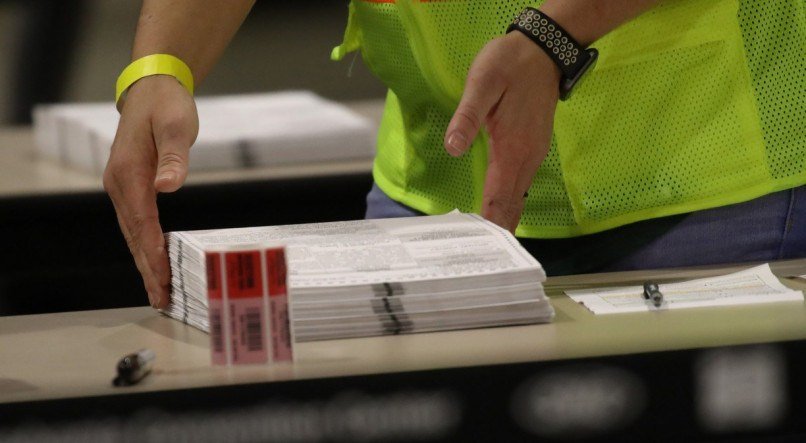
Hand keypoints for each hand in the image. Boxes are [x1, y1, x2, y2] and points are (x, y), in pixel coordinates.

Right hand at [103, 76, 198, 308]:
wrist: (152, 90)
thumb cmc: (167, 107)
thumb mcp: (176, 126)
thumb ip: (174, 158)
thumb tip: (168, 187)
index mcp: (129, 173)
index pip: (142, 223)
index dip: (153, 253)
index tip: (163, 278)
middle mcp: (119, 184)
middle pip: (134, 236)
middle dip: (148, 269)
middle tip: (161, 300)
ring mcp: (121, 187)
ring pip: (132, 233)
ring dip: (145, 263)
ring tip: (158, 292)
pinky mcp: (129, 187)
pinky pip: (135, 223)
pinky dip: (144, 246)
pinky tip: (153, 262)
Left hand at [444, 31, 560, 232]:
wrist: (544, 50)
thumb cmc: (510, 64)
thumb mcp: (482, 82)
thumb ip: (467, 116)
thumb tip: (453, 148)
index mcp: (514, 147)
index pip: (499, 197)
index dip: (489, 225)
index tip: (480, 250)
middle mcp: (527, 157)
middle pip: (512, 205)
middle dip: (497, 232)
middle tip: (480, 259)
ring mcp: (533, 154)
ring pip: (518, 197)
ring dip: (504, 220)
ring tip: (487, 246)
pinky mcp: (533, 148)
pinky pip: (520, 185)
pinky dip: (509, 204)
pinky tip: (498, 212)